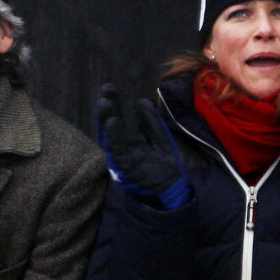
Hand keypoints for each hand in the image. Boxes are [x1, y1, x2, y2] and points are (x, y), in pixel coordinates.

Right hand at [95, 84, 189, 209]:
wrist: (173, 190)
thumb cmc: (164, 168)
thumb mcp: (160, 139)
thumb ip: (151, 122)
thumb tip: (141, 100)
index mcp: (128, 144)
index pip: (116, 121)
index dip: (113, 105)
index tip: (109, 89)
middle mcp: (121, 150)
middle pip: (109, 126)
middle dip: (107, 108)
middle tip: (106, 88)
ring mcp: (121, 159)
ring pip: (109, 137)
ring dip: (106, 119)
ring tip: (106, 102)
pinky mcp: (125, 167)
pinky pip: (117, 150)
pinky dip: (113, 136)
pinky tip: (112, 122)